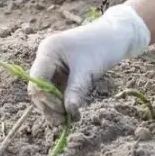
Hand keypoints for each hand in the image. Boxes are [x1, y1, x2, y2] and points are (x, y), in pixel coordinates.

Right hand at [27, 4, 151, 124]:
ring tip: (70, 119)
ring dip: (57, 106)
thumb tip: (68, 112)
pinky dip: (64, 100)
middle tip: (64, 122)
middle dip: (50, 106)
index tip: (63, 111)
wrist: (118, 34)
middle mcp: (46, 57)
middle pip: (39, 88)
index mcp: (48, 51)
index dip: (46, 100)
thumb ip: (76, 91)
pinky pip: (58, 89)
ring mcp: (53, 64)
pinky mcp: (62, 70)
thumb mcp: (88, 70)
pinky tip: (73, 112)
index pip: (36, 81)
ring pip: (48, 91)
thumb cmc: (103, 46)